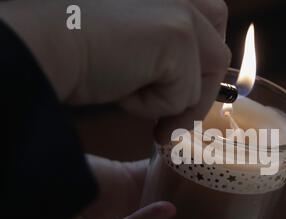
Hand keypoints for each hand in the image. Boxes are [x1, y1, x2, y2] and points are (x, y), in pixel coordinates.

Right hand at [0, 0, 229, 128]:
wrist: (46, 44)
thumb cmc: (80, 49)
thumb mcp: (138, 48)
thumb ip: (168, 57)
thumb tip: (190, 95)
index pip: (212, 22)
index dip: (203, 64)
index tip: (183, 96)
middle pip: (218, 52)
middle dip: (198, 91)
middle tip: (168, 120)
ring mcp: (183, 11)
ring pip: (205, 77)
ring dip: (171, 101)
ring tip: (131, 94)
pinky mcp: (178, 33)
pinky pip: (183, 93)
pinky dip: (153, 105)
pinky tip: (122, 88)